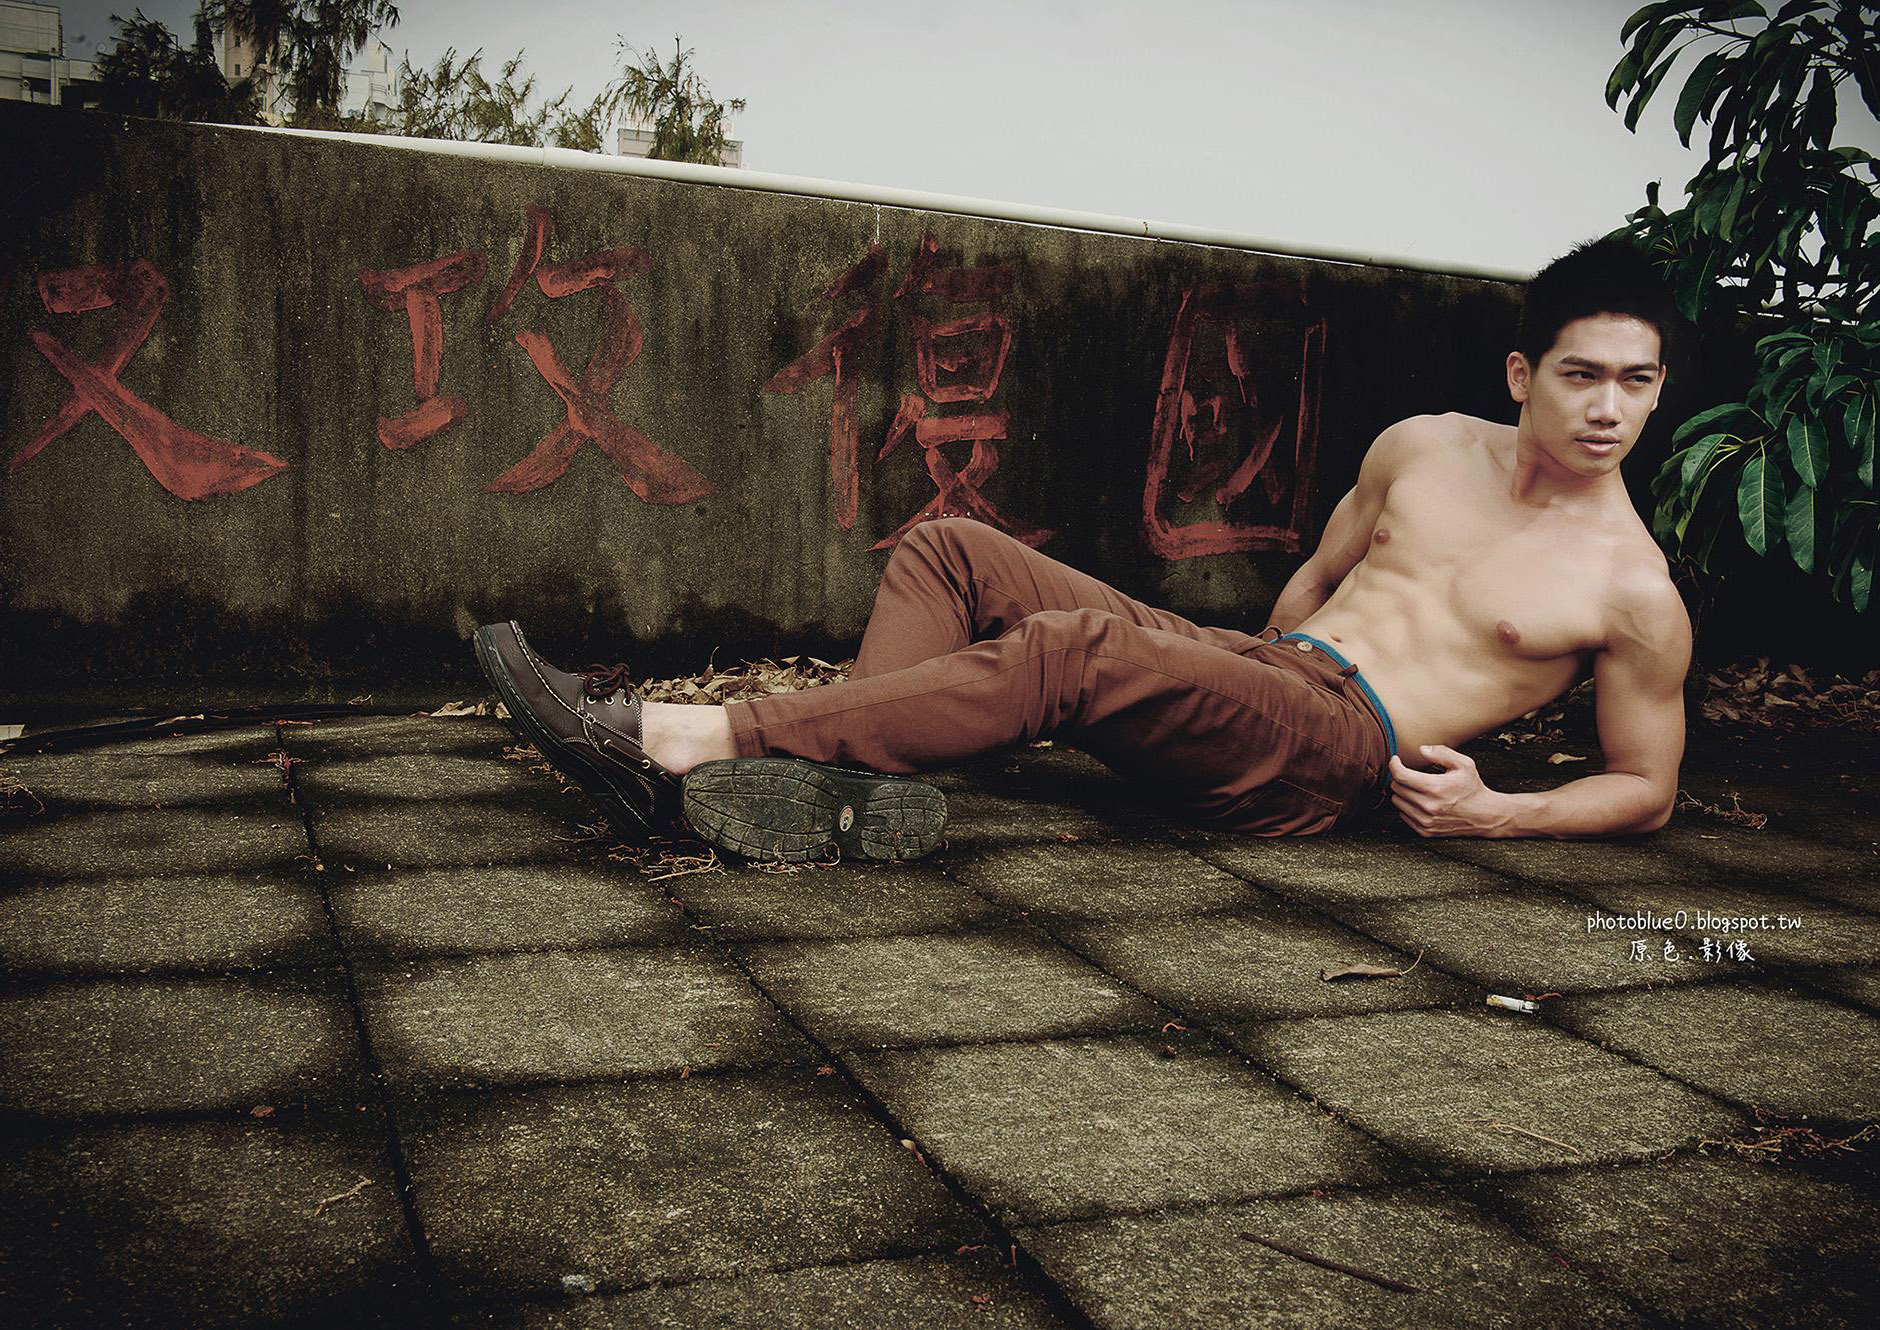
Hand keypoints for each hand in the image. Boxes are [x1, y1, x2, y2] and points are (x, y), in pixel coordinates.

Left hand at [1388, 745, 1512, 837]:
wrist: (1484, 815)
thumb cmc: (1472, 788)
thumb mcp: (1464, 764)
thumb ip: (1442, 753)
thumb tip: (1422, 750)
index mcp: (1436, 788)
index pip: (1401, 775)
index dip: (1394, 765)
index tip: (1396, 760)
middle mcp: (1428, 806)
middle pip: (1396, 787)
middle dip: (1400, 777)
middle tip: (1410, 774)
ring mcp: (1426, 820)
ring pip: (1397, 801)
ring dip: (1402, 792)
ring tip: (1415, 787)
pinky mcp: (1425, 831)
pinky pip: (1402, 815)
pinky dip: (1406, 806)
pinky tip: (1418, 801)